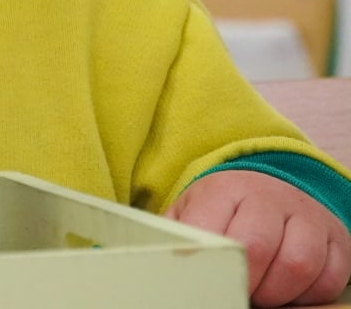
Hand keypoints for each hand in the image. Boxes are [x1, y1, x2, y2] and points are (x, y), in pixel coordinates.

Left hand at [168, 170, 350, 305]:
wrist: (267, 188)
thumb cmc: (221, 211)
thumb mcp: (191, 213)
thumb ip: (177, 234)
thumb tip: (152, 260)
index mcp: (224, 190)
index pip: (214, 231)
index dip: (209, 266)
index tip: (202, 286)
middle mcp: (269, 196)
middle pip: (257, 248)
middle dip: (244, 283)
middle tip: (234, 295)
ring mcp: (306, 215)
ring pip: (298, 265)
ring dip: (277, 292)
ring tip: (260, 296)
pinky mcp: (336, 237)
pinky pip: (330, 277)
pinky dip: (309, 294)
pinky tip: (289, 291)